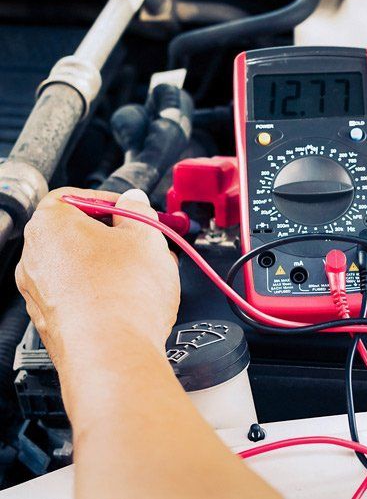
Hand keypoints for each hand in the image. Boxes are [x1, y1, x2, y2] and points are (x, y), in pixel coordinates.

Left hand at [15, 188, 179, 371]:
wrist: (112, 353)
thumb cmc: (122, 296)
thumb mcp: (146, 236)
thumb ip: (139, 211)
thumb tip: (133, 203)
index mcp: (49, 225)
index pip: (72, 198)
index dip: (108, 201)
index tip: (132, 211)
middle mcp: (35, 258)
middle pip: (77, 233)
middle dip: (115, 235)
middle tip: (146, 241)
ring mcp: (39, 292)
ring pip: (80, 266)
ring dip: (113, 265)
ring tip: (148, 274)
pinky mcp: (52, 321)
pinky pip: (79, 294)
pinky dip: (103, 291)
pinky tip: (133, 299)